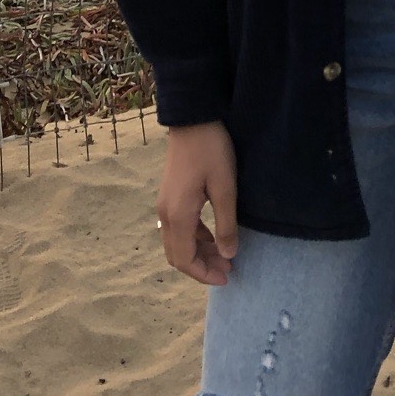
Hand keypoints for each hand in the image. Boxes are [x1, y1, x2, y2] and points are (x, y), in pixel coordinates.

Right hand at [156, 121, 238, 285]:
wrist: (192, 117)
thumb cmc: (211, 150)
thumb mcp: (225, 187)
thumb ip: (226, 224)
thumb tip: (228, 255)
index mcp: (178, 216)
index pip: (185, 260)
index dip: (204, 274)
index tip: (226, 277)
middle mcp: (166, 214)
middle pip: (178, 255)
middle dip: (201, 267)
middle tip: (228, 269)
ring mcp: (166, 204)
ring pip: (178, 242)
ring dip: (198, 253)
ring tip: (224, 256)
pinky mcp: (170, 195)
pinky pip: (179, 228)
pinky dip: (194, 238)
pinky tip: (213, 237)